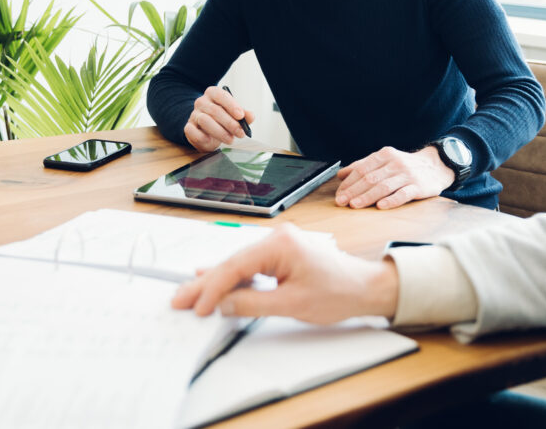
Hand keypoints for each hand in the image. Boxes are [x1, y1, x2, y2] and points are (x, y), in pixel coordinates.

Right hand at [171, 225, 398, 323]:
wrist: (366, 288)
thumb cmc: (339, 291)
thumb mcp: (292, 304)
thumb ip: (252, 303)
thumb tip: (223, 304)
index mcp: (280, 243)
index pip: (235, 266)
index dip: (212, 288)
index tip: (197, 306)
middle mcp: (277, 238)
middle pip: (232, 263)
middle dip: (205, 284)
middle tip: (180, 298)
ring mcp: (278, 245)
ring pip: (238, 265)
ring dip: (215, 281)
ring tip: (189, 294)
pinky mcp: (281, 254)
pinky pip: (250, 265)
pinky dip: (232, 277)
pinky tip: (212, 278)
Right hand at [183, 85, 255, 151]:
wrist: (206, 131)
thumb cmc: (222, 120)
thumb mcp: (234, 116)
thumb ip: (243, 115)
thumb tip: (250, 116)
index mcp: (213, 94)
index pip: (221, 95)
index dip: (231, 105)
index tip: (240, 116)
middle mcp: (202, 102)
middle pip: (215, 110)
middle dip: (230, 123)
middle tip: (240, 133)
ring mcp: (194, 114)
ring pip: (205, 121)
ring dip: (220, 132)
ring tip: (230, 140)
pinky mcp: (188, 127)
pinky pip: (192, 131)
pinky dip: (202, 137)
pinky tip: (210, 140)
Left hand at [335, 146, 454, 209]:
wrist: (436, 166)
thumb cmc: (405, 166)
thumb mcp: (385, 160)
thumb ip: (363, 166)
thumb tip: (341, 175)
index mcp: (385, 155)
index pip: (362, 168)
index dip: (349, 182)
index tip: (339, 193)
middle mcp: (395, 163)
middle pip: (370, 178)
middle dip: (354, 191)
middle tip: (341, 201)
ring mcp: (407, 175)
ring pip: (384, 186)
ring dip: (367, 197)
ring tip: (355, 205)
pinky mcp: (418, 187)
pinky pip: (403, 194)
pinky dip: (391, 200)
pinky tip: (380, 206)